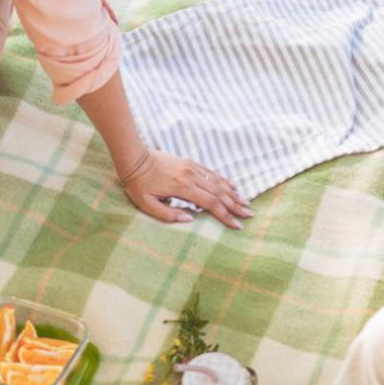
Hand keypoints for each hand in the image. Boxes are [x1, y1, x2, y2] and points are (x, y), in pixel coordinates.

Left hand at [120, 149, 251, 228]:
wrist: (135, 159)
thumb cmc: (138, 184)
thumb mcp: (147, 204)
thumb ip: (168, 214)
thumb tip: (191, 219)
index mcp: (183, 188)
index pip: (210, 203)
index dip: (225, 215)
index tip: (237, 225)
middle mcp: (191, 176)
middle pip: (218, 193)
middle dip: (234, 206)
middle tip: (248, 215)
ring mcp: (192, 168)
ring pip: (217, 182)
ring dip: (232, 194)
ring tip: (245, 203)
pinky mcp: (190, 163)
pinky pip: (211, 173)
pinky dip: (223, 181)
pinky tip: (232, 187)